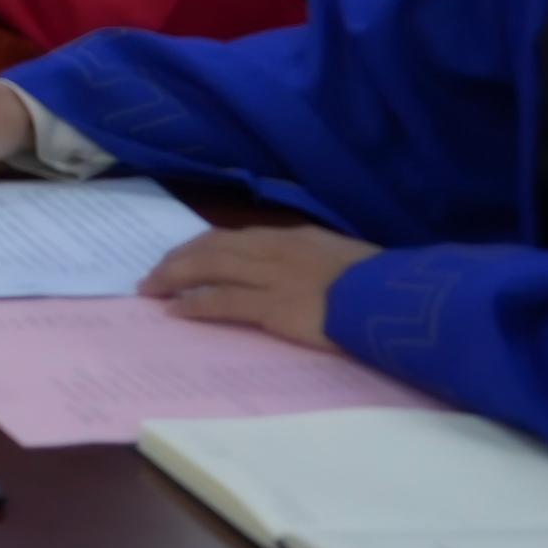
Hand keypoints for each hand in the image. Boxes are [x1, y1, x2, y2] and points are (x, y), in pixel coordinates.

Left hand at [144, 225, 379, 351]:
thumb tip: (299, 273)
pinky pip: (223, 302)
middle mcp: (274, 250)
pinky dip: (196, 304)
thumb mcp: (342, 258)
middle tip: (153, 274)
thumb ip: (313, 260)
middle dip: (178, 260)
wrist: (396, 298)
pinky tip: (177, 311)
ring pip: (209, 269)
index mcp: (292, 237)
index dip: (202, 247)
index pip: (234, 237)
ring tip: (151, 289)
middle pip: (212, 248)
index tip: (183, 256)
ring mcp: (271, 277)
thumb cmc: (378, 284)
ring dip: (175, 278)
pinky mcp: (273, 306)